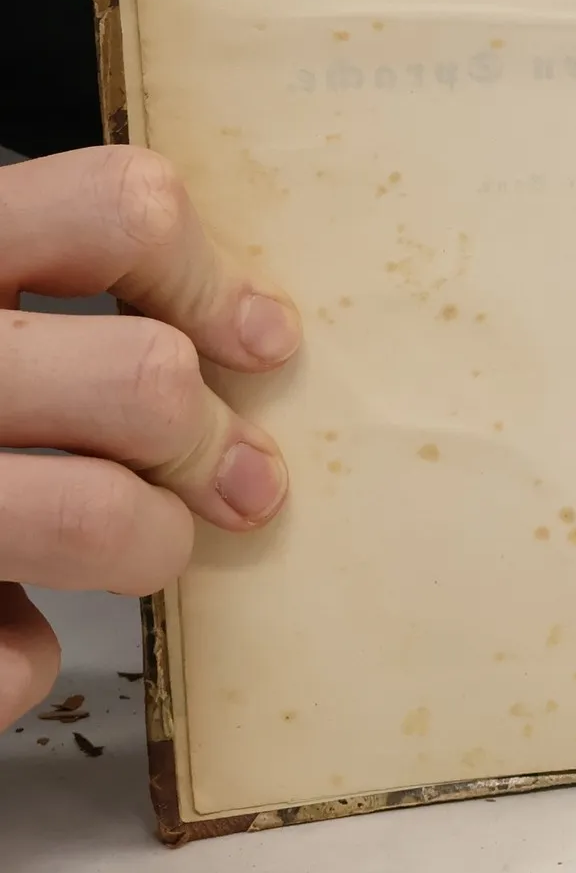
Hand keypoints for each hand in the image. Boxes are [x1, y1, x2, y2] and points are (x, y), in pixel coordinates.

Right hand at [0, 147, 300, 726]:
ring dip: (150, 545)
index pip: (123, 210)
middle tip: (224, 476)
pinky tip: (0, 639)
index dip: (210, 283)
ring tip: (138, 548)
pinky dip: (16, 662)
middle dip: (204, 443)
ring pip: (101, 516)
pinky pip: (3, 660)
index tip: (254, 342)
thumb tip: (251, 337)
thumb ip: (39, 275)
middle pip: (146, 379)